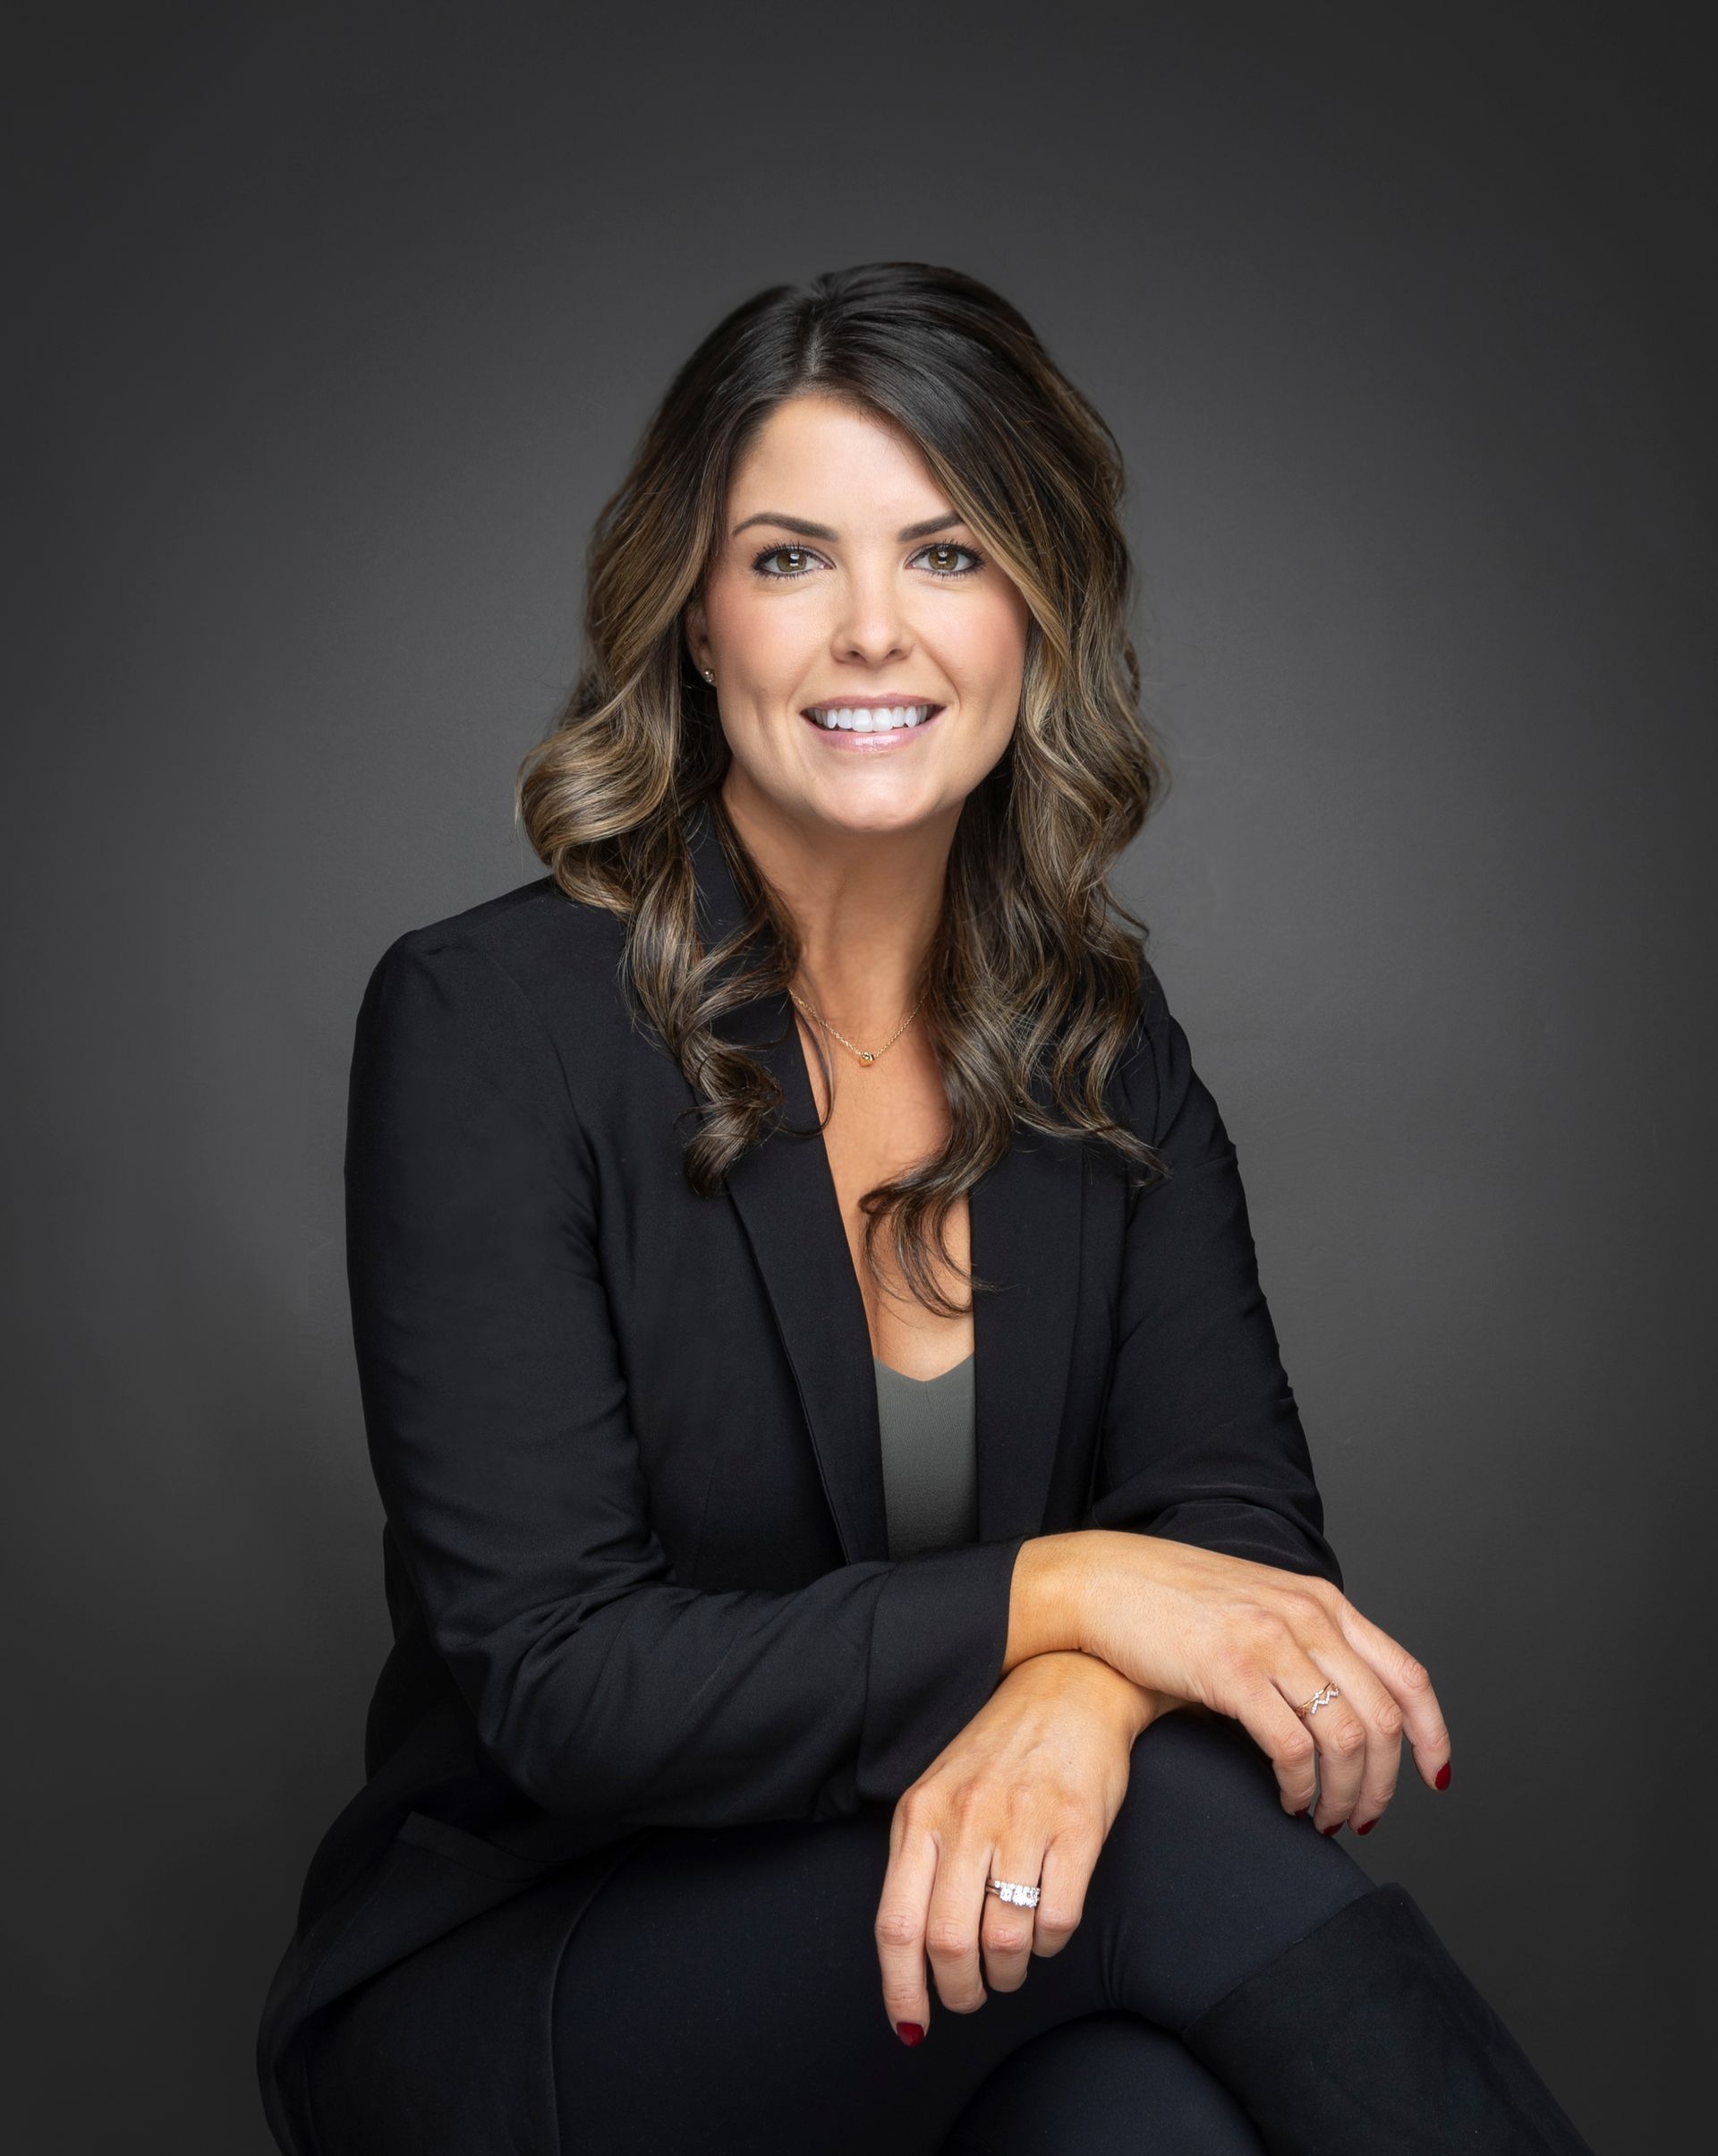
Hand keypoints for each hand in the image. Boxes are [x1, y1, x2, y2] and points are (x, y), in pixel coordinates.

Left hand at [874, 1650, 1184, 2042]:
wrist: (1070, 1684)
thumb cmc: (1000, 1751)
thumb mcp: (940, 1792)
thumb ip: (920, 1860)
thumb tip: (909, 1955)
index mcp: (921, 1813)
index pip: (896, 1924)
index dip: (901, 1989)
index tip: (911, 2025)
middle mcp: (966, 1817)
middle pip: (948, 1943)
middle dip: (961, 1989)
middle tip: (973, 1993)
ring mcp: (1023, 1820)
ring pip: (1005, 1940)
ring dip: (1009, 1971)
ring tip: (1012, 1961)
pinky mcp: (1077, 1826)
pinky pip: (1058, 1919)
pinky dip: (1051, 1943)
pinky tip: (1046, 1926)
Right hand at [1066, 1529, 1449, 1833]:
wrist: (1101, 1581)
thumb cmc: (1168, 1599)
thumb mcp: (1256, 1604)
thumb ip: (1302, 1640)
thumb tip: (1339, 1709)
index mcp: (1320, 1601)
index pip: (1407, 1675)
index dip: (1433, 1735)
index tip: (1434, 1778)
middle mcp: (1307, 1616)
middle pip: (1383, 1718)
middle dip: (1382, 1783)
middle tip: (1362, 1816)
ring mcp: (1270, 1641)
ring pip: (1344, 1739)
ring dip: (1343, 1794)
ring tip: (1322, 1817)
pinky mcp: (1231, 1671)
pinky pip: (1292, 1749)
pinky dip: (1299, 1787)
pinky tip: (1286, 1799)